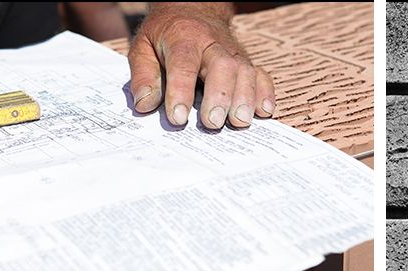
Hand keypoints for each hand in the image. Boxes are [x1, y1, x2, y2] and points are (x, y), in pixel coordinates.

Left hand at [128, 2, 274, 128]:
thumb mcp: (143, 47)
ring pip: (245, 71)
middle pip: (222, 66)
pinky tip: (263, 111)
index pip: (184, 64)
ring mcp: (233, 52)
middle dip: (220, 96)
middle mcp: (213, 44)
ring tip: (239, 122)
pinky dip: (265, 92)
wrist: (192, 11)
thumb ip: (143, 76)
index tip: (178, 117)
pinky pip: (261, 74)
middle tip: (213, 123)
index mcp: (183, 38)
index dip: (181, 91)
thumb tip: (145, 104)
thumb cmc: (165, 36)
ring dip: (245, 98)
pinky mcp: (246, 62)